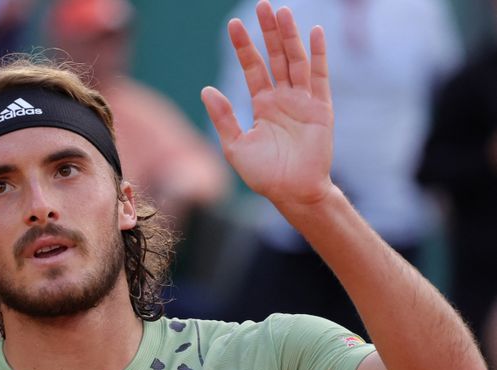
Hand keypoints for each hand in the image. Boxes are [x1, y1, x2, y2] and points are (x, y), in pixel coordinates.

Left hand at [202, 1, 333, 206]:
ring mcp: (303, 101)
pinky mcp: (321, 108)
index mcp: (262, 104)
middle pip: (275, 57)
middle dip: (268, 32)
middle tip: (262, 5)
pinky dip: (319, 55)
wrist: (292, 193)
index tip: (234, 25)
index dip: (244, 47)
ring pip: (295, 61)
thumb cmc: (264, 174)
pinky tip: (315, 33)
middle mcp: (283, 98)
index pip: (252, 68)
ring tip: (282, 12)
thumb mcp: (235, 145)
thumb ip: (223, 117)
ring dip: (290, 37)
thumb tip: (206, 89)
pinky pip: (320, 77)